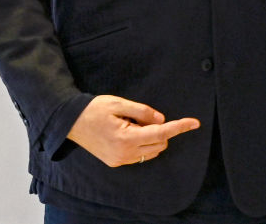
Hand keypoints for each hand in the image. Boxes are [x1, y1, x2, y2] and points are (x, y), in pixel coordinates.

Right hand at [67, 94, 199, 166]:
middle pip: (159, 145)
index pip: (161, 134)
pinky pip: (139, 156)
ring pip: (151, 152)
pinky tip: (128, 132)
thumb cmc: (94, 109)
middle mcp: (124, 153)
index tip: (195, 123)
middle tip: (143, 117)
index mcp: (126, 138)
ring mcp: (120, 160)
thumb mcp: (119, 103)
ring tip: (132, 124)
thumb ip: (143, 111)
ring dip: (152, 138)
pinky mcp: (115, 162)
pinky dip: (143, 145)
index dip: (180, 127)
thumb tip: (161, 120)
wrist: (70, 122)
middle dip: (161, 130)